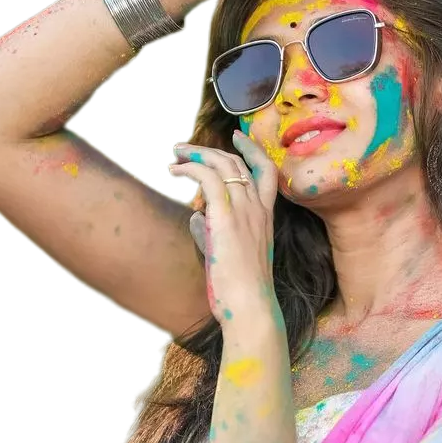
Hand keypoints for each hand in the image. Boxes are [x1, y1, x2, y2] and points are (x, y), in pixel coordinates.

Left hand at [167, 132, 279, 327]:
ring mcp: (244, 210)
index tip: (237, 137)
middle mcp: (258, 208)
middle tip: (184, 149)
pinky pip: (208, 178)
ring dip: (195, 155)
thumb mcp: (229, 254)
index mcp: (266, 217)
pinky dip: (191, 169)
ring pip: (222, 165)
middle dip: (209, 150)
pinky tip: (177, 173)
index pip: (266, 172)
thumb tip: (195, 218)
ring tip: (175, 157)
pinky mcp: (225, 217)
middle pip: (237, 163)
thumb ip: (212, 231)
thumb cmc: (241, 289)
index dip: (252, 150)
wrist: (250, 305)